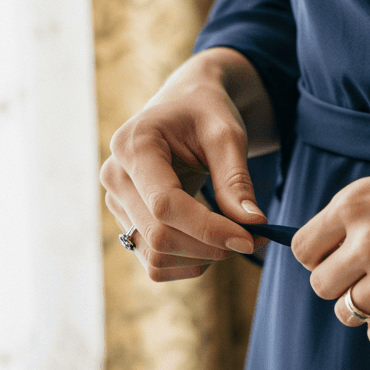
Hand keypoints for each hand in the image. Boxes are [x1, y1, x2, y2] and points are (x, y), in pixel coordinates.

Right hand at [100, 50, 274, 281]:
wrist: (185, 106)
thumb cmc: (206, 113)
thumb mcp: (227, 135)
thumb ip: (237, 181)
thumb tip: (253, 226)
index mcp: (134, 145)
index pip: (165, 204)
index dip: (209, 229)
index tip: (250, 238)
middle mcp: (115, 176)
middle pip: (159, 236)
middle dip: (211, 247)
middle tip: (254, 239)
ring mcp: (116, 202)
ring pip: (155, 256)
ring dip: (201, 258)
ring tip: (234, 236)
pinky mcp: (126, 221)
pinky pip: (153, 263)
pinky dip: (188, 263)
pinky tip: (212, 243)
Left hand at [291, 130, 369, 347]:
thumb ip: (362, 215)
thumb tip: (338, 246)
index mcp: (354, 204)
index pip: (303, 249)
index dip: (320, 257)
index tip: (340, 257)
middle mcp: (366, 240)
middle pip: (321, 286)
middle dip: (342, 284)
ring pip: (348, 313)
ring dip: (367, 307)